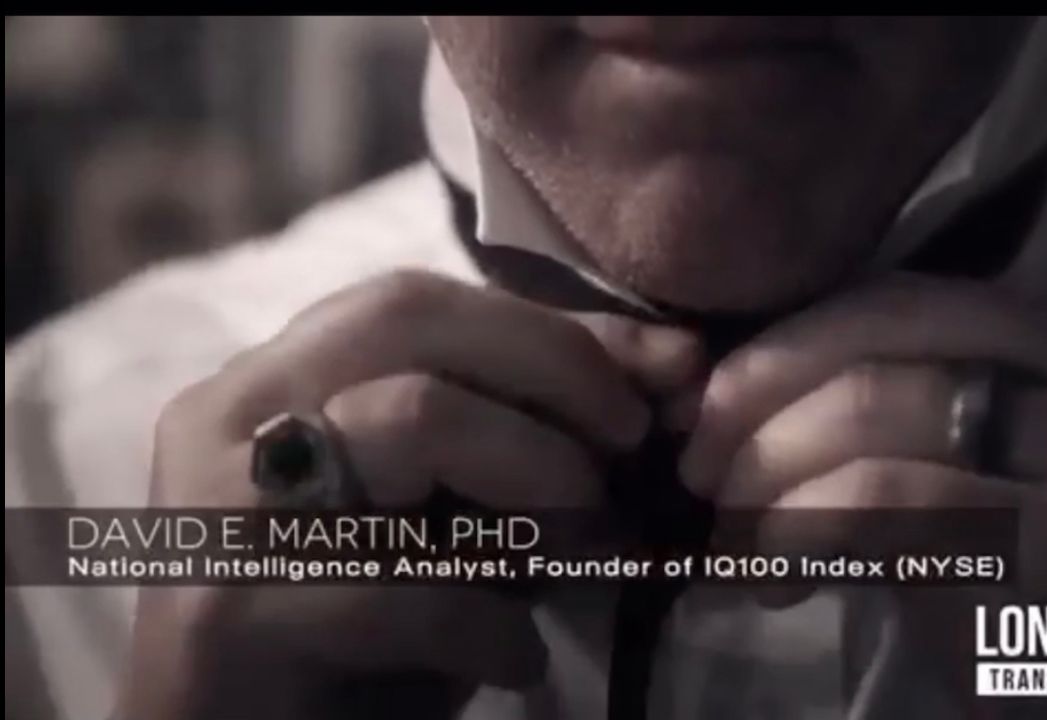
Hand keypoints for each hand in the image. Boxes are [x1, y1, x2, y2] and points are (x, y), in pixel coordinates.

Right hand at [119, 270, 702, 719]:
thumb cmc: (360, 629)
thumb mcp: (455, 516)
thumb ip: (531, 434)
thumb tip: (671, 362)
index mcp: (278, 377)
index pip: (419, 300)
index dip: (552, 326)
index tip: (663, 368)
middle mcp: (233, 415)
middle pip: (406, 319)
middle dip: (551, 367)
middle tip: (626, 441)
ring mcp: (221, 507)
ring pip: (411, 417)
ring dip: (535, 473)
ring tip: (583, 546)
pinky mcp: (228, 613)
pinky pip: (399, 586)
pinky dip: (490, 622)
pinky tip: (518, 661)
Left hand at [678, 274, 1046, 696]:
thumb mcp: (1027, 454)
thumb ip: (923, 397)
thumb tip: (747, 386)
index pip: (902, 301)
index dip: (784, 347)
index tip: (709, 402)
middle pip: (878, 351)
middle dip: (756, 406)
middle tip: (697, 470)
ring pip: (870, 425)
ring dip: (764, 484)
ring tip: (732, 539)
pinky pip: (880, 513)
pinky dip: (794, 537)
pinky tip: (770, 579)